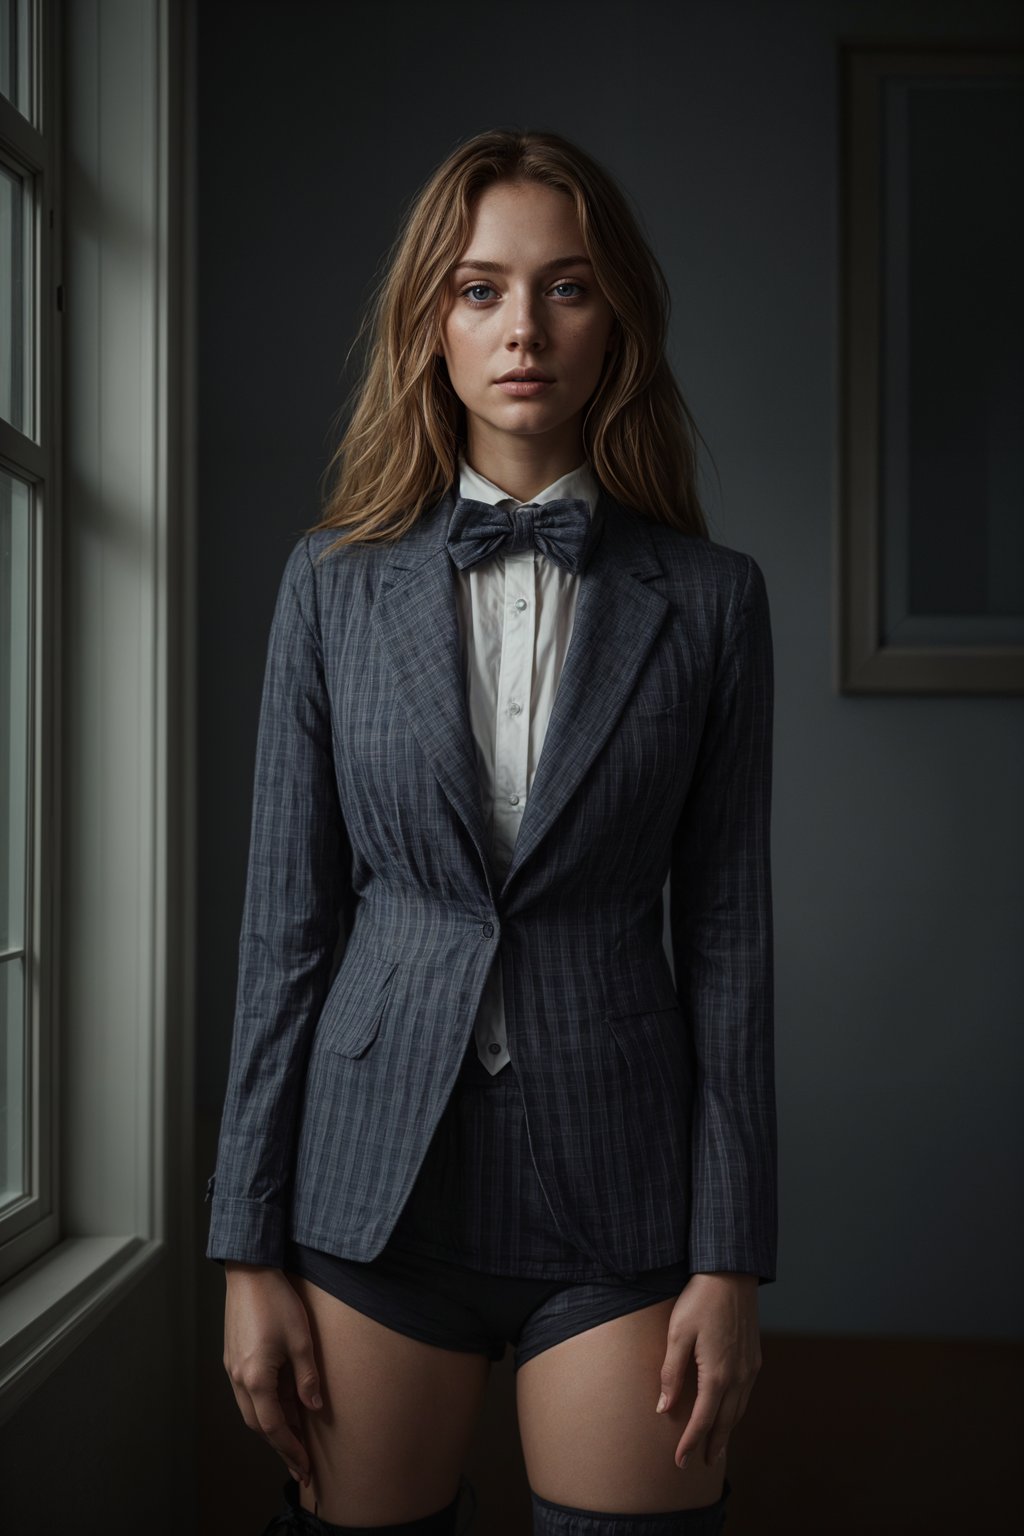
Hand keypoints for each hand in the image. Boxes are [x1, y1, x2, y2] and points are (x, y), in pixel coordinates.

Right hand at [223, 1262, 323, 1485]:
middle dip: (280, 1447)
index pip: (273, 1428)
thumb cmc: (276, 1302)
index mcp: (255, 1379)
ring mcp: (232, 1369)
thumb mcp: (301, 1340)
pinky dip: (265, 1407)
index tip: (305, 1467)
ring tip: (294, 1440)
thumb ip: (307, 1378)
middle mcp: (238, 1379)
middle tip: (300, 1465)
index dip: (290, 1450)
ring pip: (251, 1411)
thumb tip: (315, 1407)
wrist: (250, 1272)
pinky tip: (282, 1407)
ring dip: (272, 1428)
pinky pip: (248, 1394)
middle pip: (258, 1425)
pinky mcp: (233, 1358)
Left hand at [655, 1271, 760, 1468]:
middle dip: (713, 1445)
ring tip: (717, 1447)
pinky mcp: (754, 1357)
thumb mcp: (677, 1334)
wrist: (730, 1273)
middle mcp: (739, 1377)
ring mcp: (750, 1368)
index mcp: (718, 1375)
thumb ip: (671, 1373)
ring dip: (727, 1431)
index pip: (702, 1420)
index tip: (680, 1462)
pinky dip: (737, 1411)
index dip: (690, 1443)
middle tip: (702, 1465)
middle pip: (725, 1422)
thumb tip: (664, 1408)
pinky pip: (746, 1394)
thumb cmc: (699, 1301)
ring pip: (739, 1410)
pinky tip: (729, 1412)